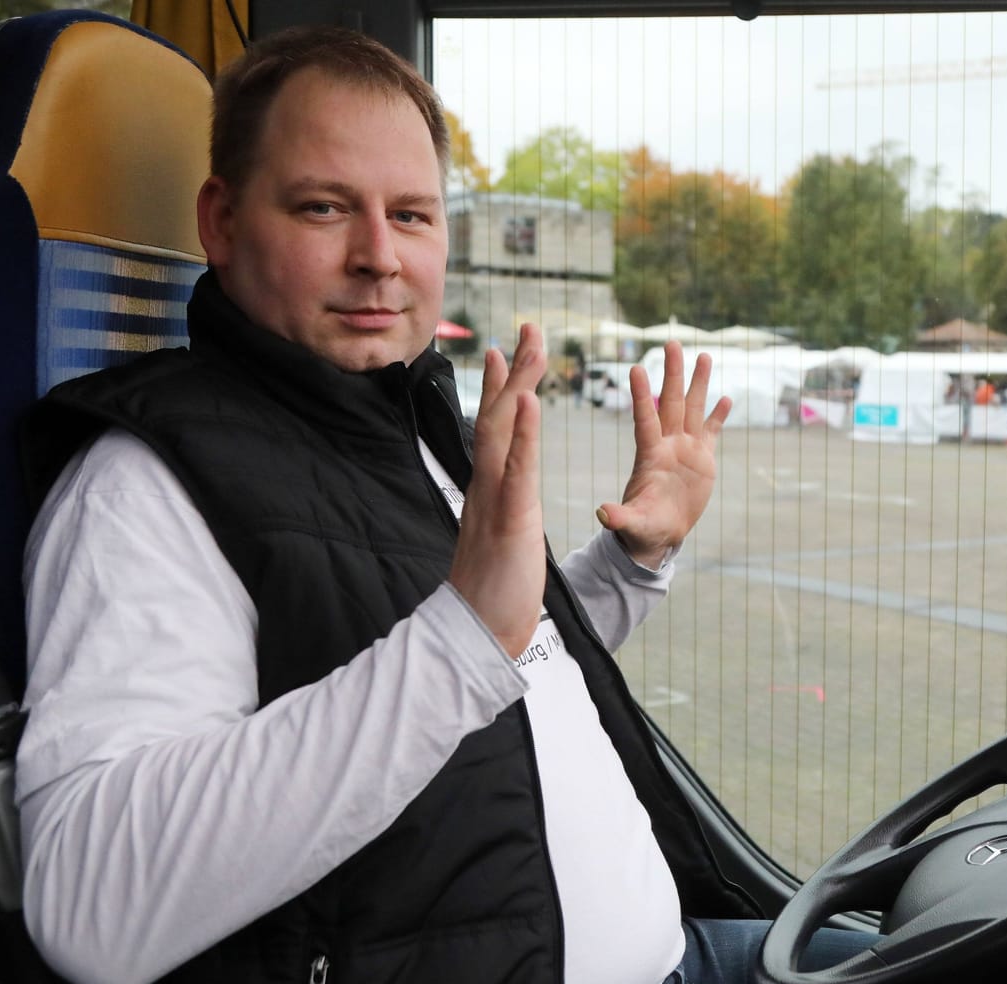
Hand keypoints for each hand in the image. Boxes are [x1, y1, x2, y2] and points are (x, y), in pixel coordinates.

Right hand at [448, 325, 547, 657]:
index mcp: (489, 491)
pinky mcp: (510, 520)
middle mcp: (487, 486)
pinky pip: (516, 470)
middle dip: (514, 371)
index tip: (505, 352)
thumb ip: (497, 513)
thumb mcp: (498, 540)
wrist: (477, 633)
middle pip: (497, 416)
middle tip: (529, 326)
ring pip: (504, 432)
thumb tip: (497, 499)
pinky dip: (523, 434)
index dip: (500, 389)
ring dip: (518, 386)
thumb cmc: (491, 593)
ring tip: (530, 346)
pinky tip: (529, 401)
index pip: (494, 429)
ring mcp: (495, 500)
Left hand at [597, 341, 732, 566]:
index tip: (636, 368)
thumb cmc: (641, 528)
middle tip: (672, 342)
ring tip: (704, 355)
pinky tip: (726, 397)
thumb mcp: (631, 524)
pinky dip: (717, 415)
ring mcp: (685, 449)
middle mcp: (667, 445)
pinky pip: (710, 431)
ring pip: (692, 408)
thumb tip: (602, 514)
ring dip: (698, 383)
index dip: (642, 396)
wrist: (660, 533)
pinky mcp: (702, 459)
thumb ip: (619, 517)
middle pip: (671, 402)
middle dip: (672, 373)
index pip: (645, 419)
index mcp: (649, 456)